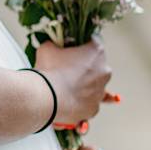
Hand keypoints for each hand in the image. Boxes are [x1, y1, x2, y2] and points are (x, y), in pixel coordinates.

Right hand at [34, 35, 117, 149]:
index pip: (94, 41)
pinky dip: (80, 101)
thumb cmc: (49, 69)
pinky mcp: (94, 108)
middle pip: (96, 64)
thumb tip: (53, 47)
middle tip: (66, 68)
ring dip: (83, 84)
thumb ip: (54, 44)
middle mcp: (104, 71)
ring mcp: (100, 91)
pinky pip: (88, 102)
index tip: (71, 47)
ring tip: (65, 87)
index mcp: (96, 52)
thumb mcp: (47, 47)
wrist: (46, 98)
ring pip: (94, 85)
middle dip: (84, 65)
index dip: (81, 43)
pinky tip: (68, 100)